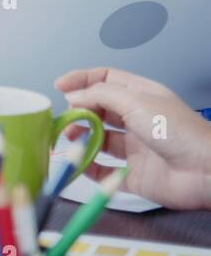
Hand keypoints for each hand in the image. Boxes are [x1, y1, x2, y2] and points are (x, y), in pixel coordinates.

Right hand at [55, 67, 210, 210]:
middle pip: (97, 110)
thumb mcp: (136, 101)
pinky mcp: (132, 175)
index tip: (59, 87)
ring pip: (97, 140)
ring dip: (79, 138)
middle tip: (65, 118)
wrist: (206, 172)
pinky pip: (103, 171)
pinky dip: (86, 167)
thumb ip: (99, 95)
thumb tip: (72, 96)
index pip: (105, 80)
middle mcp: (136, 120)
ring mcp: (134, 148)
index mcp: (140, 96)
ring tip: (69, 139)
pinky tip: (76, 163)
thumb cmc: (178, 131)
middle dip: (77, 111)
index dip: (81, 80)